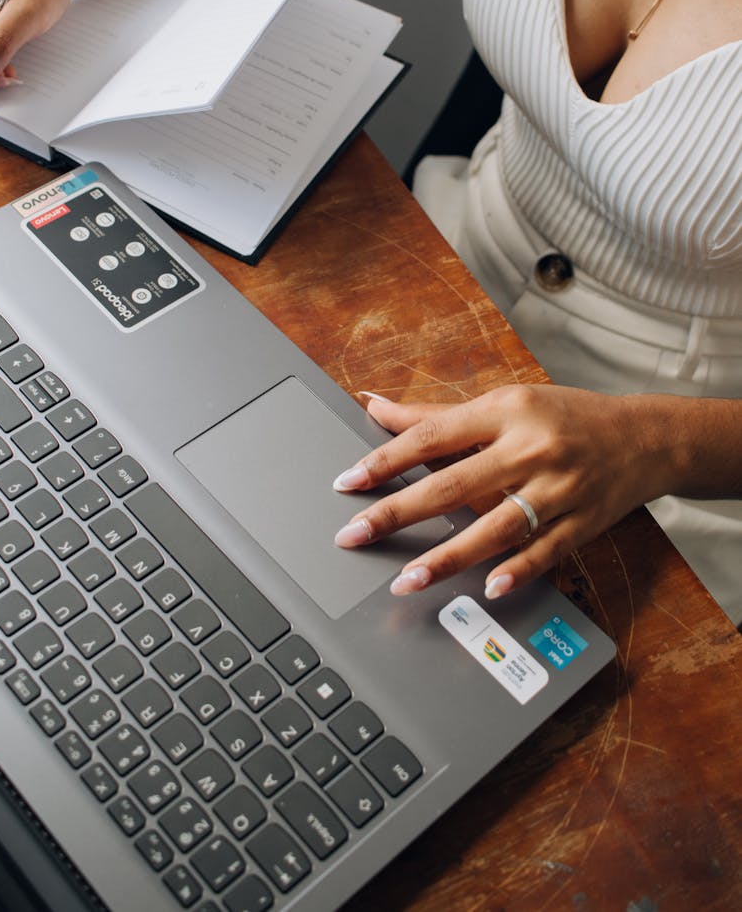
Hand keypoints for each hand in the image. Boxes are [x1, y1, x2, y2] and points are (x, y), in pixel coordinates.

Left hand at [332, 385, 669, 599]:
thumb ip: (436, 415)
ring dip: (448, 557)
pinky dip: (517, 572)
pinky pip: (544, 553)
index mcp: (506, 412)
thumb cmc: (564, 416)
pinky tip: (487, 589)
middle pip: (453, 485)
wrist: (644, 438)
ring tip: (406, 580)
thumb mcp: (504, 403)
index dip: (386, 459)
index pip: (433, 437)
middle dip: (398, 512)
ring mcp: (558, 490)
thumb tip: (373, 406)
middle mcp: (530, 450)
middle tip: (354, 535)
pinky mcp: (581, 524)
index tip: (348, 482)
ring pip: (495, 528)